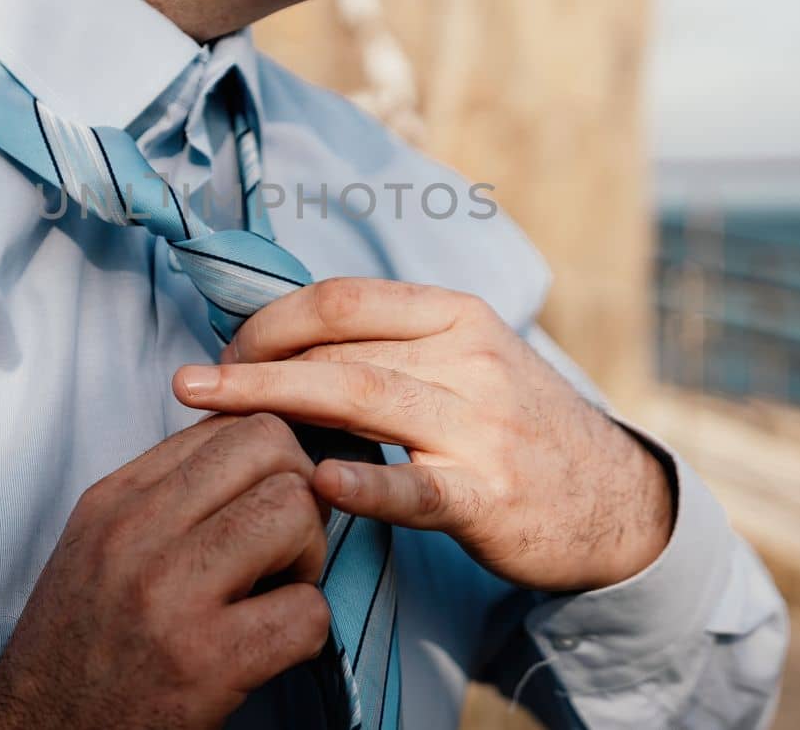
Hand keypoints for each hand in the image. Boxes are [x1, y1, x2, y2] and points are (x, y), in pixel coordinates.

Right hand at [0, 414, 330, 728]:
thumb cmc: (83, 642)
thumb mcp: (100, 543)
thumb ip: (166, 491)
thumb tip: (248, 444)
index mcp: (116, 500)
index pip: (229, 424)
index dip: (273, 462)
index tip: (264, 506)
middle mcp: (137, 534)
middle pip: (272, 449)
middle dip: (301, 495)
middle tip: (283, 548)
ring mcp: (170, 595)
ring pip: (295, 512)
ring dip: (309, 556)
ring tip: (278, 591)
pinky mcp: (204, 663)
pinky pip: (307, 612)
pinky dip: (307, 630)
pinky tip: (272, 646)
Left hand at [173, 279, 673, 592]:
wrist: (610, 501)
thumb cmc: (513, 427)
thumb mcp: (465, 361)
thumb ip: (390, 345)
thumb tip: (285, 334)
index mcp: (455, 316)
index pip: (343, 298)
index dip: (270, 319)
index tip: (225, 349)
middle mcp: (470, 358)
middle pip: (340, 346)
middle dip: (252, 360)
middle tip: (188, 383)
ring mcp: (482, 427)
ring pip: (364, 399)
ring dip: (274, 403)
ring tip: (209, 412)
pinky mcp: (490, 496)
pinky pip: (418, 488)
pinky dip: (366, 483)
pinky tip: (316, 484)